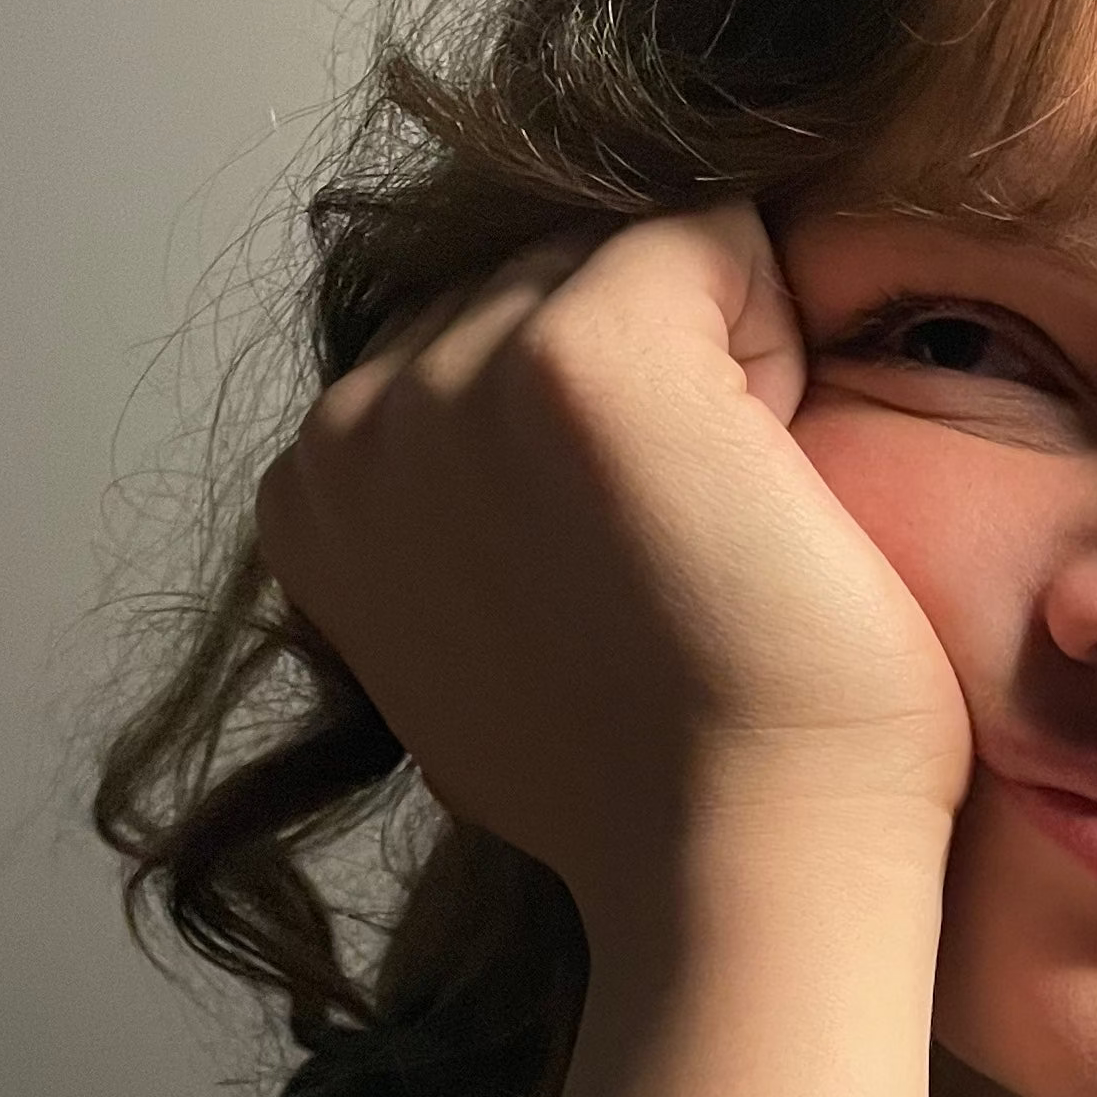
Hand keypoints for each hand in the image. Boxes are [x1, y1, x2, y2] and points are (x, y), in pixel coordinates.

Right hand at [255, 200, 971, 948]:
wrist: (751, 859)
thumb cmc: (667, 775)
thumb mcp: (488, 632)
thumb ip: (458, 506)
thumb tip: (506, 439)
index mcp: (317, 487)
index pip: (489, 321)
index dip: (601, 430)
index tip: (621, 576)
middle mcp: (356, 422)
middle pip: (557, 266)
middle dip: (657, 374)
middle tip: (684, 558)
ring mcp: (453, 383)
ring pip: (636, 253)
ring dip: (718, 361)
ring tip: (714, 531)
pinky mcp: (576, 358)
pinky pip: (717, 237)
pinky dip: (779, 340)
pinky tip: (762, 484)